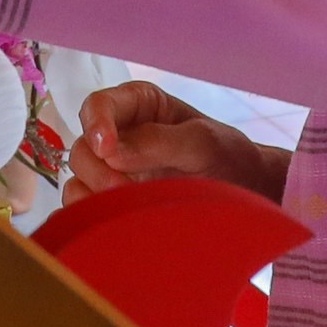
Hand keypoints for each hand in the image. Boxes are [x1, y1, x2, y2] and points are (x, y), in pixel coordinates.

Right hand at [70, 83, 290, 203]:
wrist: (248, 196)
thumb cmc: (229, 157)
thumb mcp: (202, 142)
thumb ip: (158, 141)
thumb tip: (110, 150)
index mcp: (139, 105)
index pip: (99, 105)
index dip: (96, 124)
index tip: (107, 148)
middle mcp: (120, 134)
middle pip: (82, 146)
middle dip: (98, 168)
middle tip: (126, 187)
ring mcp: (115, 170)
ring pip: (79, 177)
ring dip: (96, 193)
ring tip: (130, 205)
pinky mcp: (114, 201)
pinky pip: (84, 205)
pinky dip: (89, 213)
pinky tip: (110, 221)